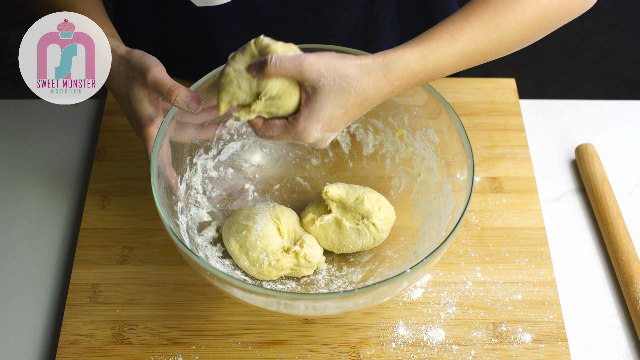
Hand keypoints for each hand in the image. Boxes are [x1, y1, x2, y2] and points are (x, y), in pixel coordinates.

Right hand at [106, 42, 228, 194]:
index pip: (161, 160)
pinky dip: (202, 108)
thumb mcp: (152, 78)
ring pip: (191, 122)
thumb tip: (197, 105)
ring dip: (211, 118)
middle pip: (189, 136)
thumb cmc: (129, 71)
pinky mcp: (165, 107)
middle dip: (211, 132)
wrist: (113, 62)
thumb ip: (175, 92)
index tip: (180, 197)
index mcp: (151, 127)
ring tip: (232, 113)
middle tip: (234, 127)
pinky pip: (187, 112)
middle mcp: (158, 126)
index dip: (169, 179)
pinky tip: (217, 102)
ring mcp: (162, 117)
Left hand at [246, 52, 386, 147]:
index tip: (246, 97)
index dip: (250, 116)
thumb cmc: (345, 75)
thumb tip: (251, 70)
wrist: (380, 79)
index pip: (264, 132)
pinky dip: (295, 110)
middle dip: (265, 111)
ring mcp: (323, 137)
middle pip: (277, 130)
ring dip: (281, 110)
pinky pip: (303, 123)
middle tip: (260, 89)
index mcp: (303, 131)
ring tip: (277, 88)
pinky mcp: (330, 129)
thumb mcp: (306, 67)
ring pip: (290, 127)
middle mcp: (312, 141)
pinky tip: (297, 92)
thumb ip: (275, 68)